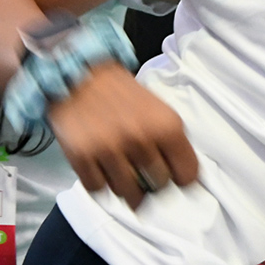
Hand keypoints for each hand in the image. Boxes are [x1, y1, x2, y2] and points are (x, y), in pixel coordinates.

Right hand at [47, 62, 198, 208]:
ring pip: (129, 194)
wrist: (77, 71)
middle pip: (158, 187)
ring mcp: (110, 149)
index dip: (180, 177)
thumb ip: (171, 140)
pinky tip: (100, 165)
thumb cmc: (118, 91)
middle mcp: (140, 138)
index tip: (172, 175)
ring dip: (126, 185)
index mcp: (166, 125)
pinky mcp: (82, 157)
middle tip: (142, 168)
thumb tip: (183, 174)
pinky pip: (99, 189)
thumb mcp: (157, 107)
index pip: (187, 176)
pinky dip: (100, 182)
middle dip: (152, 180)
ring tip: (120, 166)